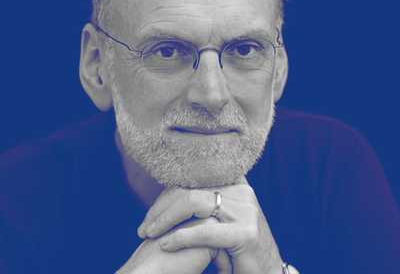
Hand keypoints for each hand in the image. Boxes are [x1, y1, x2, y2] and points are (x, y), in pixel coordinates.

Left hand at [138, 177, 282, 273]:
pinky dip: (180, 237)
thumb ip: (207, 201)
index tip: (152, 211)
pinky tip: (165, 244)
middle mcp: (242, 191)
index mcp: (236, 183)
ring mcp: (246, 210)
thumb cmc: (238, 248)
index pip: (194, 177)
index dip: (169, 192)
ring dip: (165, 219)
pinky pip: (204, 231)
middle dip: (162, 207)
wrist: (268, 273)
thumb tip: (171, 191)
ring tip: (149, 233)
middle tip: (144, 227)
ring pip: (193, 203)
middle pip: (190, 189)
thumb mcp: (225, 217)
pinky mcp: (246, 233)